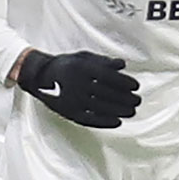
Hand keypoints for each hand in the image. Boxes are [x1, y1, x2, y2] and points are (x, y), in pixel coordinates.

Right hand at [16, 49, 139, 128]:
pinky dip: (104, 122)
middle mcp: (77, 84)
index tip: (136, 86)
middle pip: (106, 93)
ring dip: (119, 111)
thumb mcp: (84, 57)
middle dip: (125, 98)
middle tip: (137, 100)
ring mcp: (72, 100)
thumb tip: (123, 64)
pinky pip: (88, 119)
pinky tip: (117, 122)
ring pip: (99, 107)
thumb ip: (104, 61)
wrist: (40, 76)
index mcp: (82, 69)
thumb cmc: (68, 65)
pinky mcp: (68, 112)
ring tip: (132, 111)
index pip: (108, 77)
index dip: (124, 82)